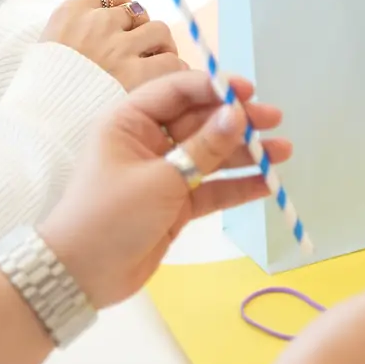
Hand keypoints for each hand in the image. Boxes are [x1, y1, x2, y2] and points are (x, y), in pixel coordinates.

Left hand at [38, 70, 291, 306]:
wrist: (81, 276)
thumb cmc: (110, 216)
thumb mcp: (160, 179)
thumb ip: (203, 148)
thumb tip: (237, 114)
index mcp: (130, 122)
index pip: (178, 91)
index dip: (215, 88)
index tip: (249, 92)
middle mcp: (149, 141)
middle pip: (200, 121)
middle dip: (238, 122)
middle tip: (275, 120)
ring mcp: (164, 173)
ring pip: (212, 155)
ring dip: (246, 154)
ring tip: (283, 153)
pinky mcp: (176, 203)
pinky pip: (213, 187)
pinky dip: (239, 185)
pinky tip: (268, 184)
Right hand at [41, 0, 185, 89]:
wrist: (38, 125)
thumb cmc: (42, 93)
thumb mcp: (47, 50)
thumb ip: (77, 33)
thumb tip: (115, 21)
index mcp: (70, 13)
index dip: (123, 8)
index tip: (122, 25)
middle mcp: (96, 24)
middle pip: (137, 11)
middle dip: (140, 31)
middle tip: (139, 52)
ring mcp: (118, 48)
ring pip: (159, 31)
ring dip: (161, 47)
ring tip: (155, 64)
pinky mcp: (136, 75)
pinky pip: (171, 62)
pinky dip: (173, 70)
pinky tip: (163, 81)